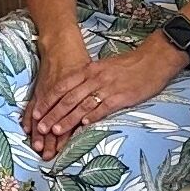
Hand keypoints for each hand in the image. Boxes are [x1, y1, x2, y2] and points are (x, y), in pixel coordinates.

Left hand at [25, 36, 180, 149]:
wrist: (154, 59)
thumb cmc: (129, 65)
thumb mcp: (104, 67)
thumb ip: (89, 79)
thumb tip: (74, 93)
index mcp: (89, 70)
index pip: (62, 86)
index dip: (47, 100)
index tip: (36, 112)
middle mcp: (94, 78)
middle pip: (68, 98)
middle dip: (52, 114)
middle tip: (40, 127)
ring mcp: (107, 88)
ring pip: (81, 105)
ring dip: (67, 119)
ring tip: (55, 131)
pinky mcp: (120, 97)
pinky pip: (102, 108)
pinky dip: (92, 117)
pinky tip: (83, 126)